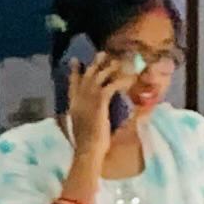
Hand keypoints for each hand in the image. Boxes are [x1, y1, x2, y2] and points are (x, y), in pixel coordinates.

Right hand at [62, 47, 130, 164]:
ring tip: (118, 61)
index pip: (72, 85)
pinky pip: (112, 85)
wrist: (87, 150)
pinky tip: (130, 78)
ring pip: (99, 75)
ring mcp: (89, 98)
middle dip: (94, 63)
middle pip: (87, 75)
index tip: (75, 61)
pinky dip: (122, 80)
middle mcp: (79, 98)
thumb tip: (90, 115)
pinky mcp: (100, 101)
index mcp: (73, 106)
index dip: (74, 72)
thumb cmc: (85, 145)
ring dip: (110, 67)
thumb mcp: (81, 127)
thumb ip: (85, 117)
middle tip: (102, 53)